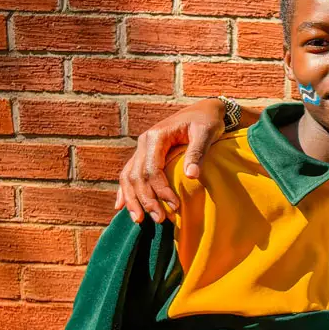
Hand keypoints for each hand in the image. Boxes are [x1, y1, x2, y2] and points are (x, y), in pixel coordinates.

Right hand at [113, 99, 225, 223]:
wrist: (204, 109)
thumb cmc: (208, 120)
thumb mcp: (207, 133)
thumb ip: (197, 153)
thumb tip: (191, 177)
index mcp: (157, 136)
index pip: (152, 169)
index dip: (161, 190)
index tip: (175, 206)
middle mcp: (144, 142)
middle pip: (137, 176)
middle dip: (146, 200)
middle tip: (160, 219)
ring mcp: (142, 148)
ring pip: (128, 176)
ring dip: (132, 199)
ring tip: (139, 220)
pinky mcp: (145, 154)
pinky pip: (129, 173)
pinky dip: (125, 190)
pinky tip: (121, 206)